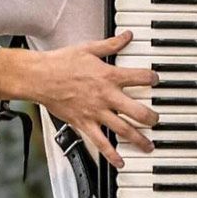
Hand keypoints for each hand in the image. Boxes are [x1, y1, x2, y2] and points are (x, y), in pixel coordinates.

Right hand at [33, 30, 157, 168]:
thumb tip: (127, 35)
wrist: (39, 78)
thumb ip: (111, 45)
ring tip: (149, 146)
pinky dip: (112, 155)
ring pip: (123, 130)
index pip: (140, 77)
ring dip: (139, 139)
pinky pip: (101, 143)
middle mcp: (106, 96)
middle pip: (137, 111)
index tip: (156, 81)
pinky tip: (121, 162)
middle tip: (157, 120)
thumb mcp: (89, 48)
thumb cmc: (61, 63)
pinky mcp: (84, 124)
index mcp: (109, 76)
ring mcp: (96, 112)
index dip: (152, 79)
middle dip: (151, 118)